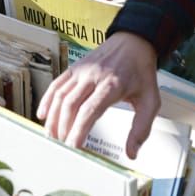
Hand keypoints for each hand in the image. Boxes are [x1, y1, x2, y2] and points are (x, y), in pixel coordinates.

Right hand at [37, 32, 159, 157]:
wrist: (133, 42)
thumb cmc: (141, 72)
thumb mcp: (150, 100)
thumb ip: (141, 128)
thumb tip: (132, 153)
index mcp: (112, 85)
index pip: (90, 110)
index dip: (79, 129)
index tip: (73, 147)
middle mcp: (93, 77)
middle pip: (71, 105)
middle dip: (64, 128)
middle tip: (63, 147)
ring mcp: (81, 71)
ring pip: (60, 95)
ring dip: (54, 118)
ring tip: (53, 136)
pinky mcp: (74, 68)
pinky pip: (56, 84)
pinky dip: (47, 100)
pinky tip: (44, 115)